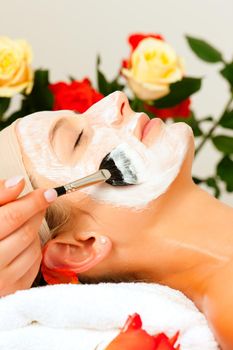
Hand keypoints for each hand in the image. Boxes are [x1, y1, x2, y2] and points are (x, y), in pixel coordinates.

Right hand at [0, 176, 56, 296]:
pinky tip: (20, 243)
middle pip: (26, 231)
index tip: (47, 192)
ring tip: (20, 224)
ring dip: (32, 230)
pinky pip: (35, 262)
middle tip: (38, 201)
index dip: (33, 202)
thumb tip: (18, 182)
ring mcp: (2, 280)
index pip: (12, 217)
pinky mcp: (13, 289)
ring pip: (32, 246)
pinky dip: (32, 248)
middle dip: (35, 212)